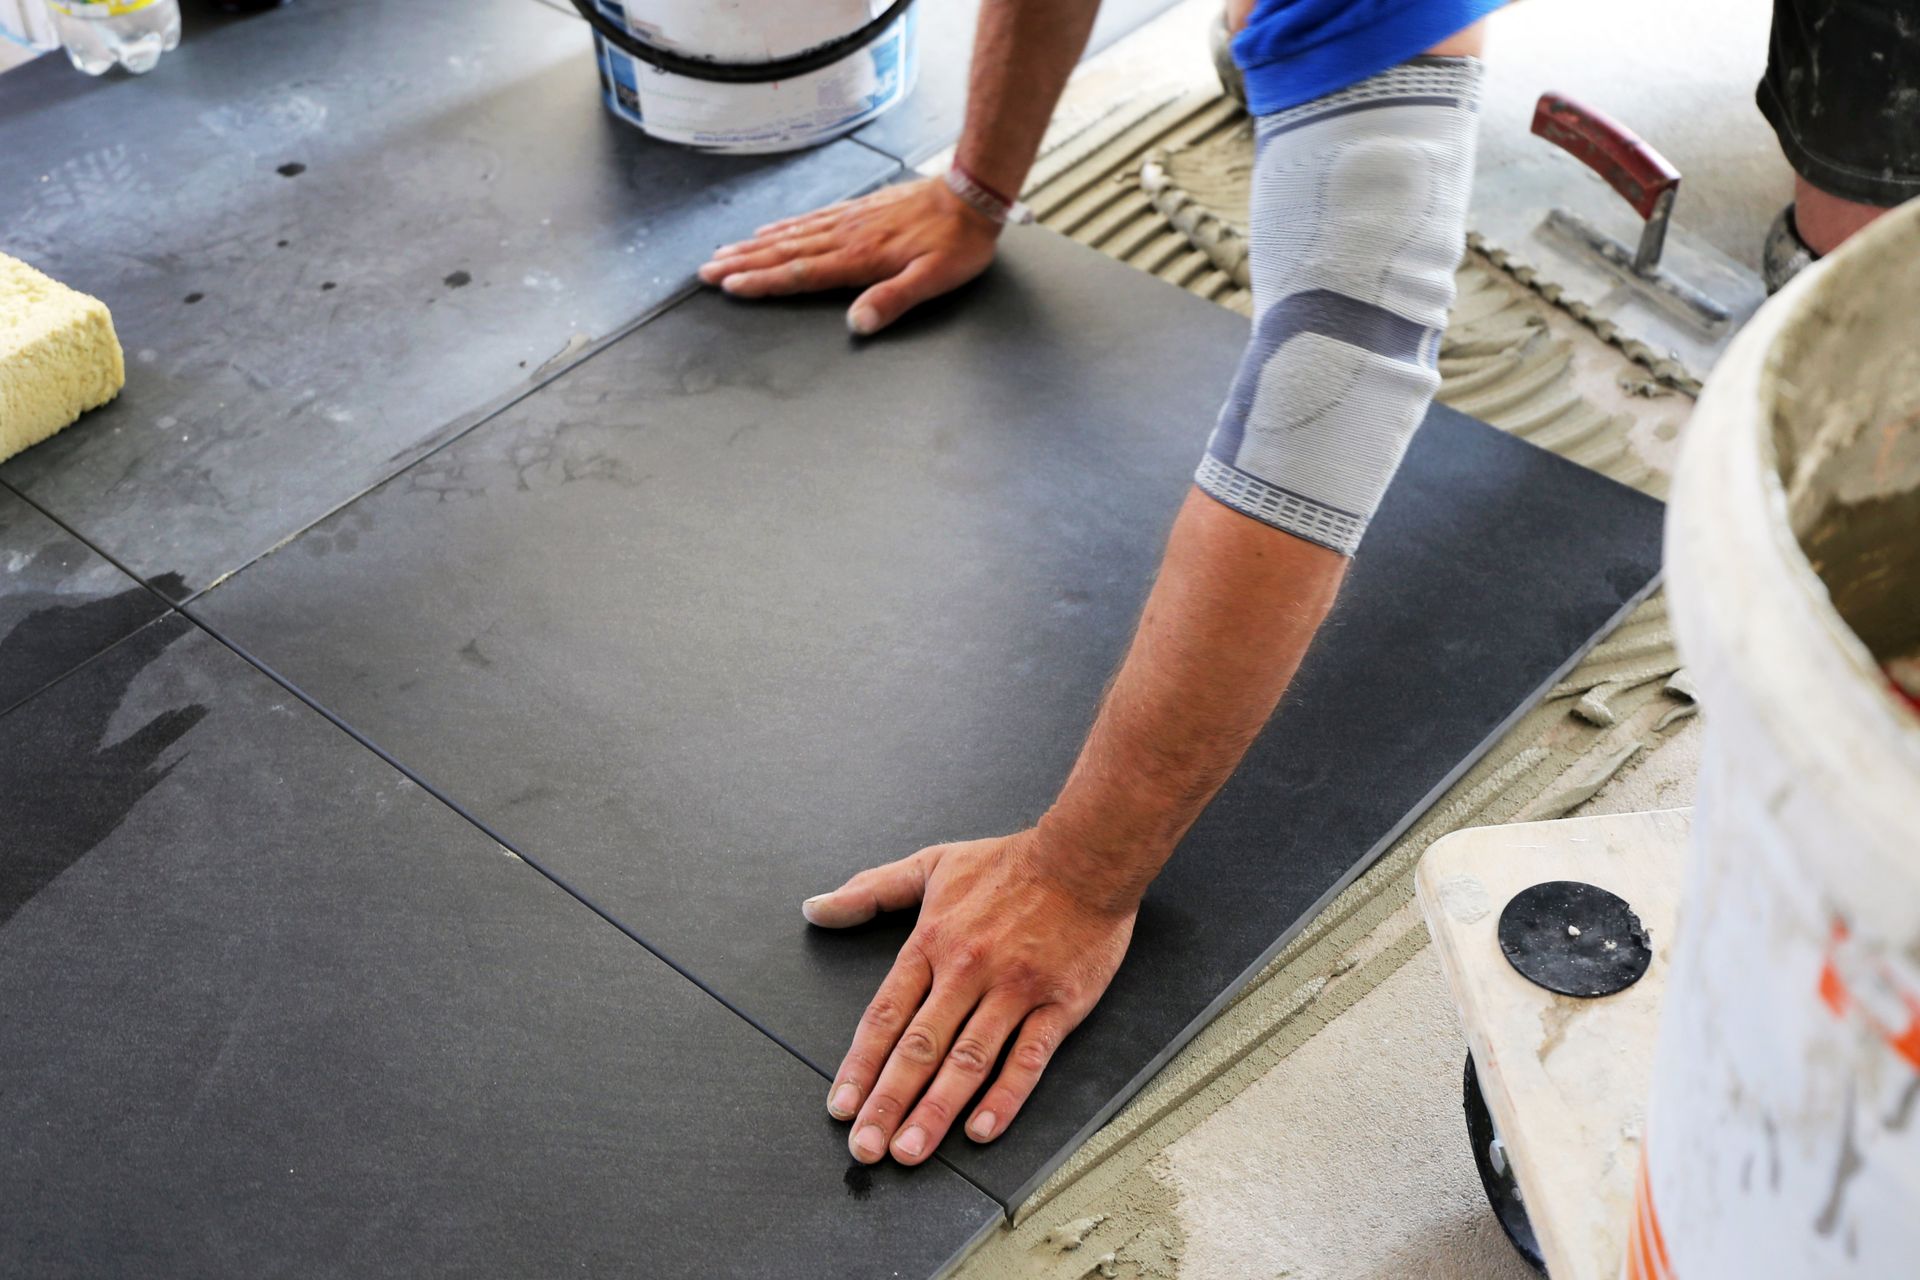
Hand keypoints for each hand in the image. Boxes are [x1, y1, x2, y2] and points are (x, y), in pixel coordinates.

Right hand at [698, 177, 1000, 335]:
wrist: (970, 194)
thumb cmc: (957, 243)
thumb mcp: (934, 280)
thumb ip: (893, 300)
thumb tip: (857, 324)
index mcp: (859, 258)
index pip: (801, 273)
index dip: (763, 281)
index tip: (730, 286)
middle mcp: (846, 237)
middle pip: (785, 252)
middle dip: (743, 263)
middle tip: (706, 270)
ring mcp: (849, 220)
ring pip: (792, 234)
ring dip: (754, 245)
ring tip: (724, 251)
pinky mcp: (858, 210)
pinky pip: (811, 219)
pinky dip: (784, 226)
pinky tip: (768, 229)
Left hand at [803, 830, 1138, 1164]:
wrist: (1085, 856)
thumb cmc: (1009, 865)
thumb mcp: (931, 866)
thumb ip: (871, 891)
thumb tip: (816, 908)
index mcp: (933, 943)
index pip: (886, 1015)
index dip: (861, 1065)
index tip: (841, 1107)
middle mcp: (967, 970)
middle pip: (919, 1047)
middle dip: (888, 1102)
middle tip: (865, 1148)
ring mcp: (1014, 990)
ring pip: (968, 1060)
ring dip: (935, 1110)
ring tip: (909, 1151)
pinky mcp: (1059, 1005)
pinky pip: (1028, 1059)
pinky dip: (1005, 1097)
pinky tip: (981, 1130)